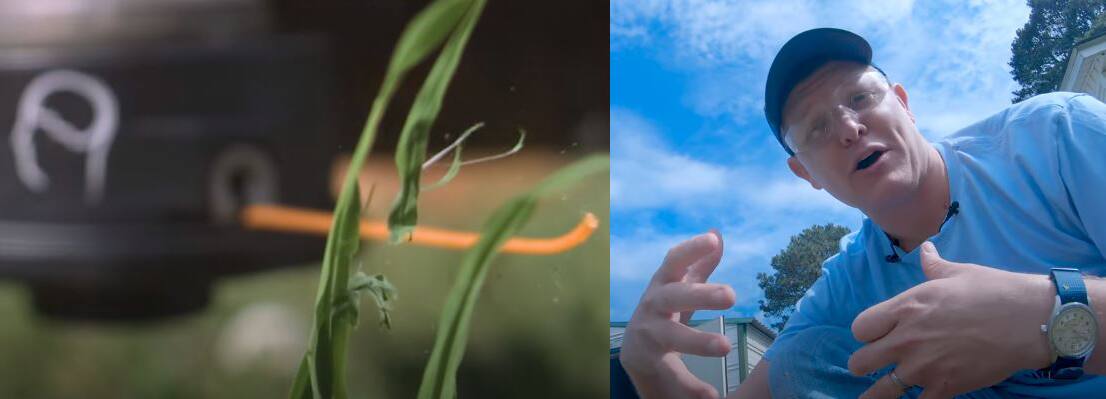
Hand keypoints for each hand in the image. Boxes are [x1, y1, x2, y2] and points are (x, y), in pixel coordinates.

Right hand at [619, 230, 736, 398]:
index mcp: (663, 284)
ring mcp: (648, 334)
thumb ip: (699, 265)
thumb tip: (717, 234)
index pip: (674, 261)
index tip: (712, 240)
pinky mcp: (648, 362)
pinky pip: (671, 373)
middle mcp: (652, 305)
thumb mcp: (680, 287)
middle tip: (730, 294)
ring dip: (697, 340)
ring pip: (671, 336)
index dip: (691, 249)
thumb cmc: (665, 311)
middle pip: (674, 296)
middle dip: (700, 294)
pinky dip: (691, 386)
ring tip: (725, 346)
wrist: (636, 350)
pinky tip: (711, 395)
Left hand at [848, 242, 1054, 398]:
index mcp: (906, 307)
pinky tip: (916, 398)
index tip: (874, 335)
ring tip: (873, 395)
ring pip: (881, 390)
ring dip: (877, 392)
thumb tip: (925, 249)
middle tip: (873, 365)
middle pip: (860, 362)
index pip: (860, 328)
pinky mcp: (945, 387)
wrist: (1031, 321)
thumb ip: (933, 266)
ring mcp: (924, 366)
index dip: (865, 333)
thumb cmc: (994, 291)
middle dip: (864, 364)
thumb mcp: (958, 272)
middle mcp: (907, 339)